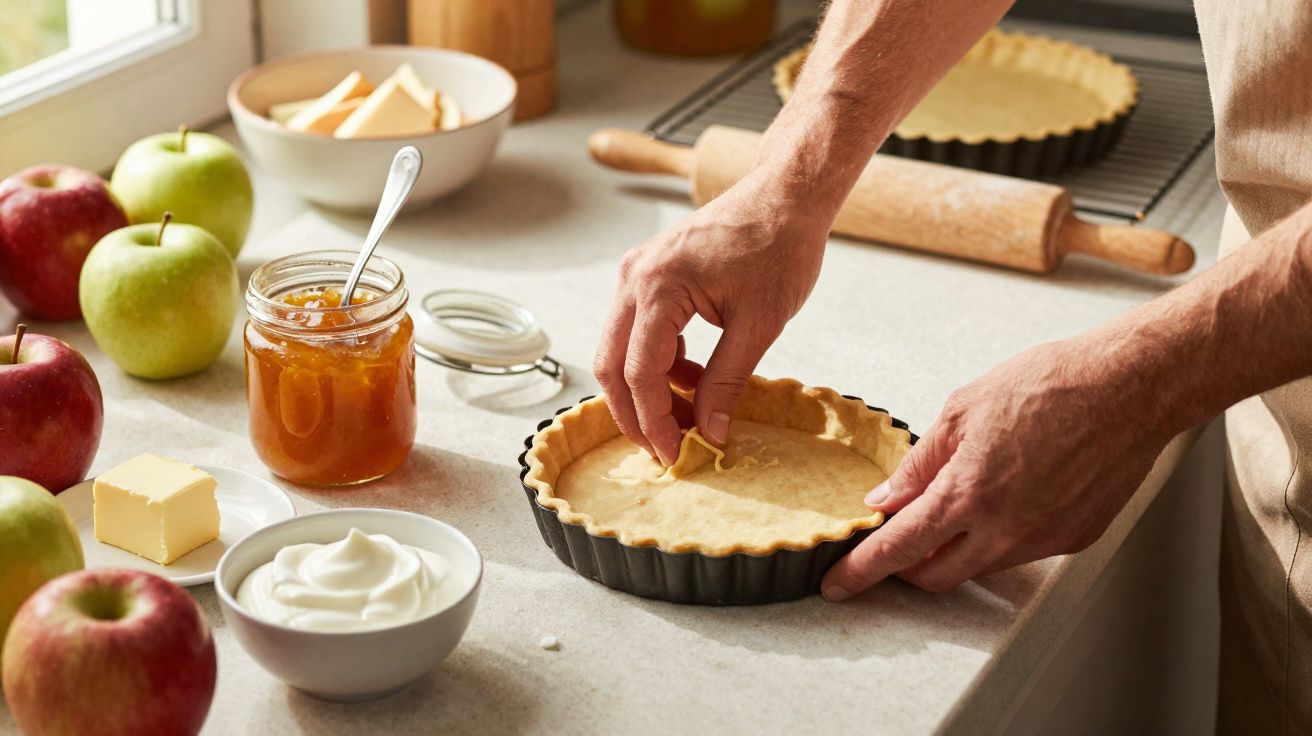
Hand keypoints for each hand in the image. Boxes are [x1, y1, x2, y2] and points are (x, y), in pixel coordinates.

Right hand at [594, 170, 830, 464]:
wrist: (786, 196)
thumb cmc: (779, 247)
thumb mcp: (759, 324)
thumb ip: (727, 382)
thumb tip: (709, 432)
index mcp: (657, 287)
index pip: (640, 373)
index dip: (654, 422)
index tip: (674, 455)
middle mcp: (634, 278)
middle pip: (612, 364)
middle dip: (635, 414)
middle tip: (664, 450)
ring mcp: (636, 273)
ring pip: (621, 350)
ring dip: (648, 390)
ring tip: (688, 419)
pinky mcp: (649, 275)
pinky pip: (638, 331)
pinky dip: (657, 363)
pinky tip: (692, 380)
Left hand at [821, 336, 1175, 599]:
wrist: (1129, 387)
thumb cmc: (1048, 385)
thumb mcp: (962, 411)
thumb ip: (919, 464)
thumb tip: (885, 500)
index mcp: (968, 493)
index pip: (899, 549)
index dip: (862, 571)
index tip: (838, 584)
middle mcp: (1005, 529)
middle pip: (935, 576)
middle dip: (906, 566)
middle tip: (896, 539)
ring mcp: (1043, 539)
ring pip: (979, 565)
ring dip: (957, 547)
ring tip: (963, 498)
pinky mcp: (1074, 538)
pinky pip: (1021, 550)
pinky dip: (1000, 534)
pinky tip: (1010, 493)